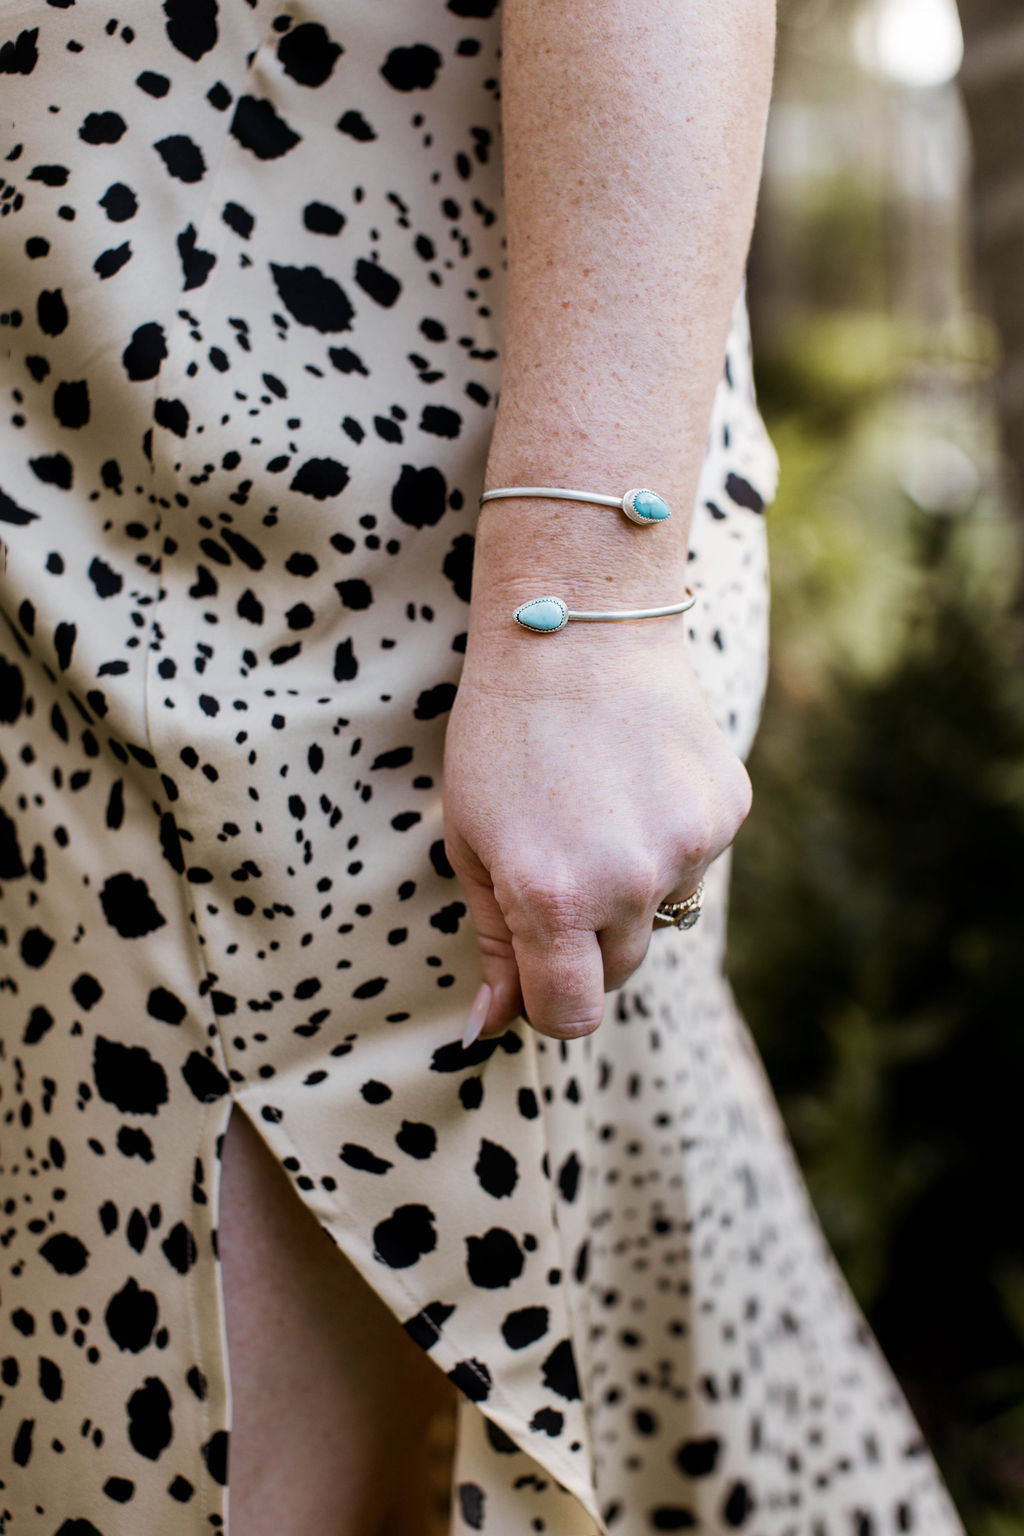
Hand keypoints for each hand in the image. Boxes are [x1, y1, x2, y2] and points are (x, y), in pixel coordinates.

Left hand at [443, 631, 751, 1041]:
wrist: (577, 627)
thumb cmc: (503, 733)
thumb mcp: (470, 839)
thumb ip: (493, 940)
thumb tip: (491, 1027)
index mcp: (549, 896)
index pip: (568, 1014)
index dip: (546, 1004)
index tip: (534, 976)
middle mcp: (627, 881)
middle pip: (616, 971)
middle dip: (583, 943)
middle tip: (556, 865)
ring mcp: (687, 846)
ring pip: (659, 915)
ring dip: (628, 888)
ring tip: (596, 807)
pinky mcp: (727, 812)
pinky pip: (694, 863)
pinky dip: (666, 841)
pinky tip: (636, 781)